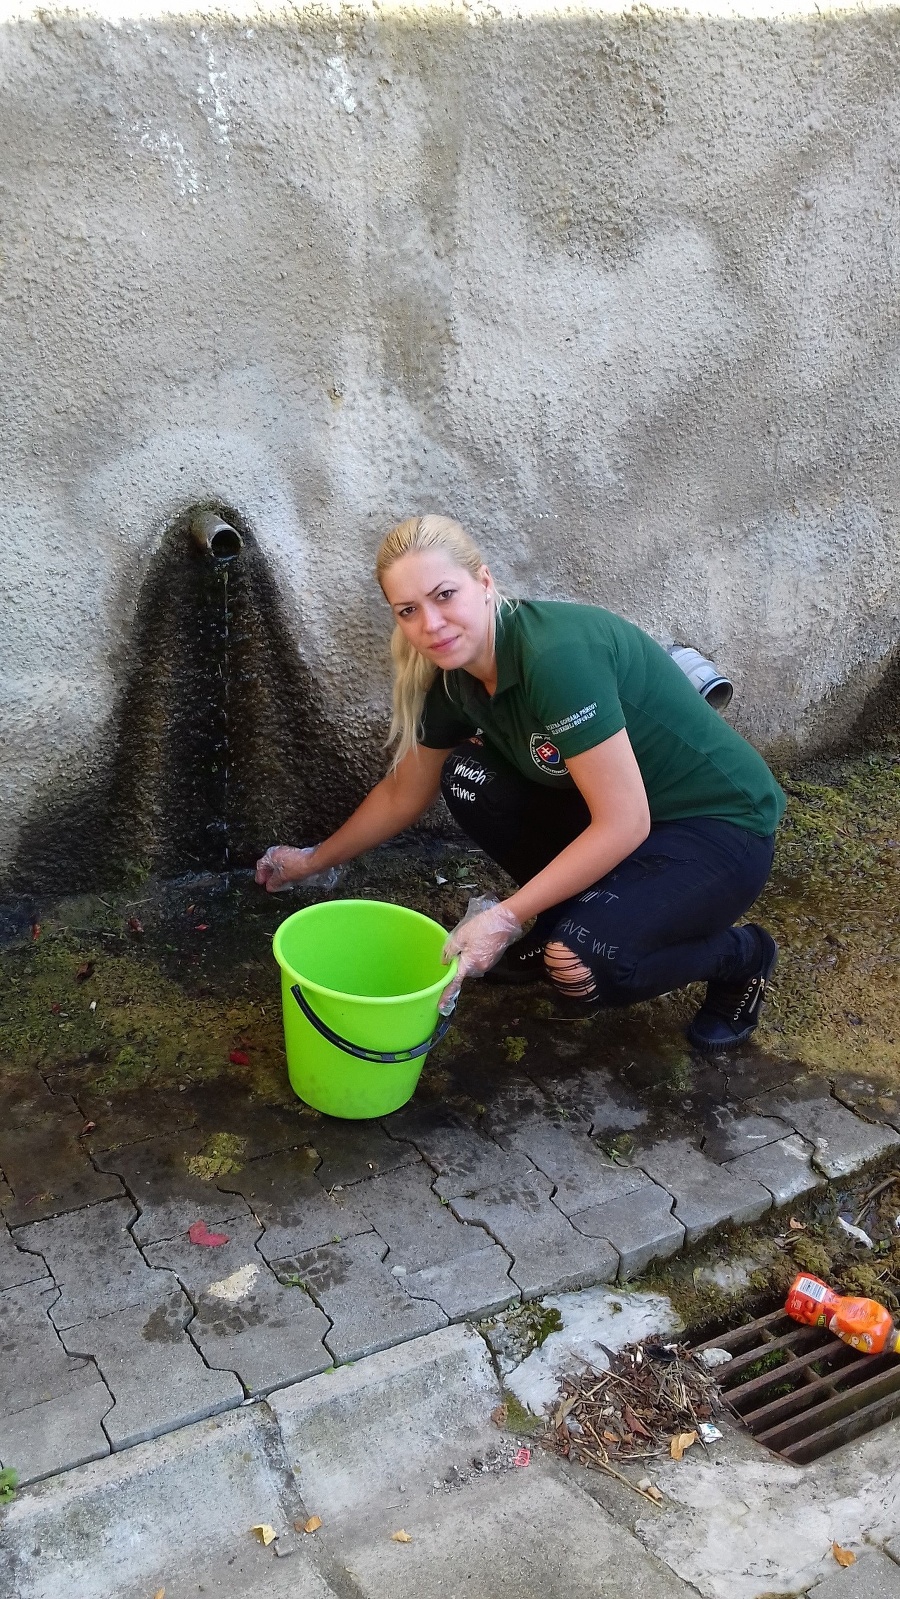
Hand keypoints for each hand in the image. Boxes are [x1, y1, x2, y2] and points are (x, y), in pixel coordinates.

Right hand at [255, 845, 325, 892]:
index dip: (260, 875)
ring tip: (276, 882)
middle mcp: (277, 852)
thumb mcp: (283, 878)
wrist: (313, 862)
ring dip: (275, 873)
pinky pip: (284, 864)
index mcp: (272, 855)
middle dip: (267, 874)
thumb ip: (274, 883)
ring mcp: (285, 852)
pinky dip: (282, 871)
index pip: (260, 865)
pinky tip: (285, 878)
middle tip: (267, 883)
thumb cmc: (298, 867)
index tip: (261, 882)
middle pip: (268, 863)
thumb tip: (269, 886)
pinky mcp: (293, 855)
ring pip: (276, 864)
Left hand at [438, 898, 522, 1013]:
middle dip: (457, 963)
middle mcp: (479, 968)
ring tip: (468, 939)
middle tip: (454, 948)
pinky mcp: (490, 959)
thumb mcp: (460, 935)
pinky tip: (475, 940)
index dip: (447, 994)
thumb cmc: (482, 926)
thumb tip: (445, 962)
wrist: (504, 920)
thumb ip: (450, 950)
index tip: (440, 1005)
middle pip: (462, 971)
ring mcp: (486, 965)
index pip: (455, 982)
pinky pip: (476, 960)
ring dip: (465, 957)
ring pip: (469, 965)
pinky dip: (472, 954)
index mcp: (470, 963)